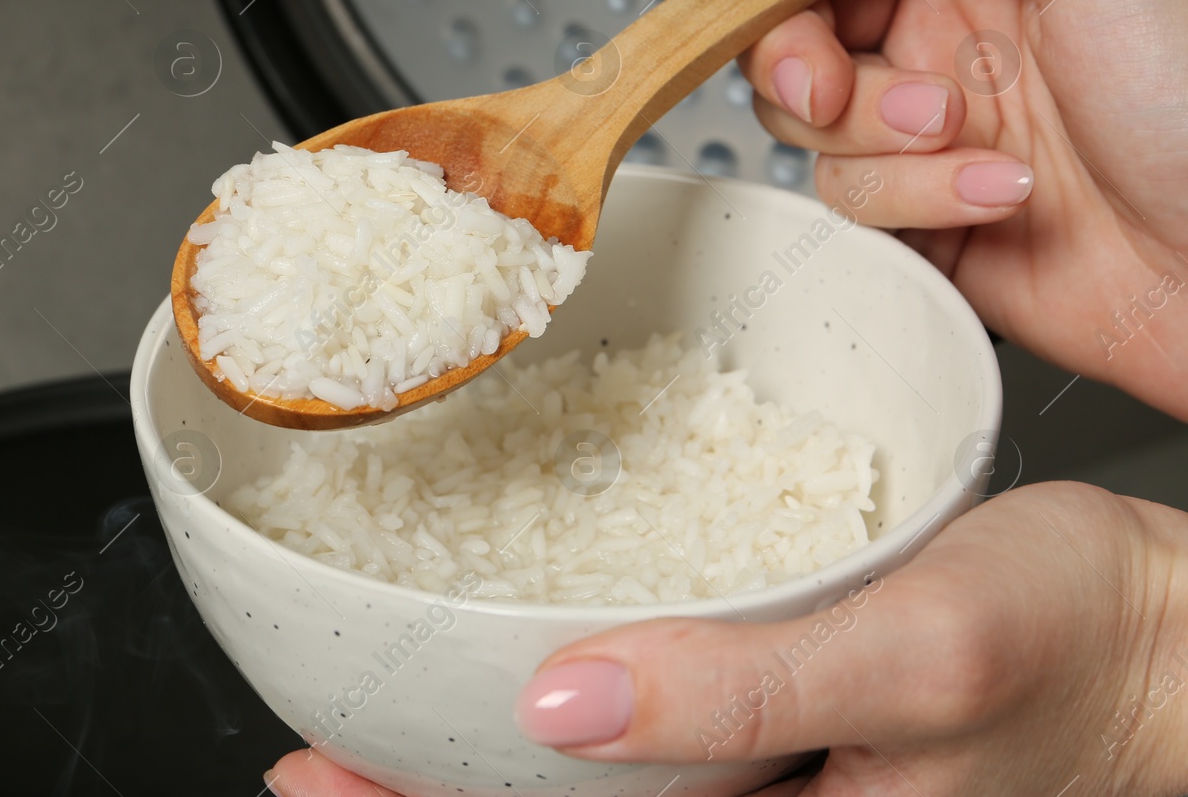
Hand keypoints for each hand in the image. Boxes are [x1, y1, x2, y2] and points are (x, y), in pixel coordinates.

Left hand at [266, 483, 1187, 795]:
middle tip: (308, 748)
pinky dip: (566, 688)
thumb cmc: (1072, 647)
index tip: (316, 778)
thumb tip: (565, 706)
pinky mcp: (769, 709)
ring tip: (379, 702)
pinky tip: (522, 652)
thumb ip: (746, 691)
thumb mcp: (917, 661)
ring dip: (476, 745)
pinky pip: (647, 713)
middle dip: (426, 788)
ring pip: (584, 775)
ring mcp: (755, 769)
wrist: (1156, 629)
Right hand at [737, 0, 1187, 419]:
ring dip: (873, 131)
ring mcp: (921, 128)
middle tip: (829, 79)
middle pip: (795, 21)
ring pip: (808, 118)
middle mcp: (941, 37)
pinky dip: (914, 195)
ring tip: (956, 132)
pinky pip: (849, 196)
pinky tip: (993, 193)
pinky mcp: (915, 209)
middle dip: (796, 50)